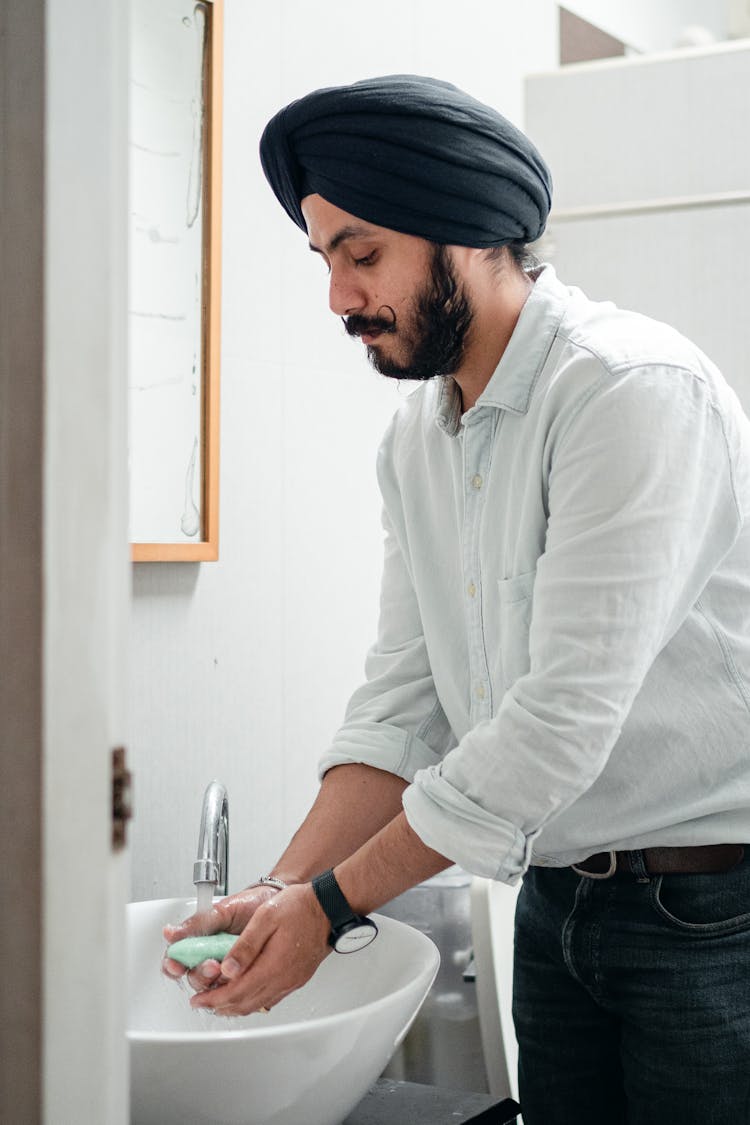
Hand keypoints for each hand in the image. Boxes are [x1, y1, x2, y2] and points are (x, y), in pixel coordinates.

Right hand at [161, 883, 280, 994]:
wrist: (275, 903)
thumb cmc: (247, 905)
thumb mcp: (222, 911)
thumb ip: (198, 923)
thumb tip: (170, 933)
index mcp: (198, 942)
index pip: (177, 960)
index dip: (172, 965)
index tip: (176, 964)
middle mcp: (209, 958)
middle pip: (193, 978)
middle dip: (199, 974)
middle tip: (211, 964)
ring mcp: (226, 970)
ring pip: (212, 989)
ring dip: (216, 983)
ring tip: (225, 968)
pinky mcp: (243, 977)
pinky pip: (235, 990)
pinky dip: (235, 988)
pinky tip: (240, 978)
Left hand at [186, 883, 330, 1015]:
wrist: (329, 907)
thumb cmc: (300, 907)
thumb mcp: (266, 917)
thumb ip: (245, 945)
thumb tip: (227, 969)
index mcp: (272, 965)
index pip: (236, 992)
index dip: (214, 999)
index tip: (199, 1000)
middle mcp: (283, 979)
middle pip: (245, 1003)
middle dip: (220, 1006)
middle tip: (203, 1004)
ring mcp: (292, 981)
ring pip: (258, 1004)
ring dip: (236, 1007)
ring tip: (220, 1003)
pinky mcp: (298, 978)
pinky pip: (271, 998)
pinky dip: (253, 1001)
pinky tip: (247, 995)